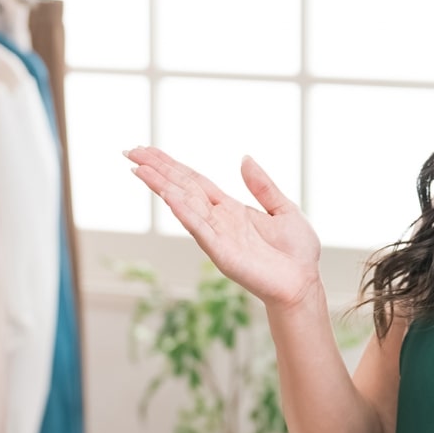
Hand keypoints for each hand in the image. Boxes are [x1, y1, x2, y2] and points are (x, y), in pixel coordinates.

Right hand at [125, 146, 321, 309]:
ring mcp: (217, 235)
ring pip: (184, 204)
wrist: (303, 282)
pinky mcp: (221, 252)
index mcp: (230, 208)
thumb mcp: (283, 208)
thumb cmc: (296, 252)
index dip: (171, 165)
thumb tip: (244, 158)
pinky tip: (168, 194)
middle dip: (156, 170)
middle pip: (182, 187)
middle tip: (130, 151)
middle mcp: (218, 220)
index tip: (148, 150)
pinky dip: (183, 211)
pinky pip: (199, 228)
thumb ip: (262, 186)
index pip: (194, 180)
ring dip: (161, 186)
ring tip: (139, 168)